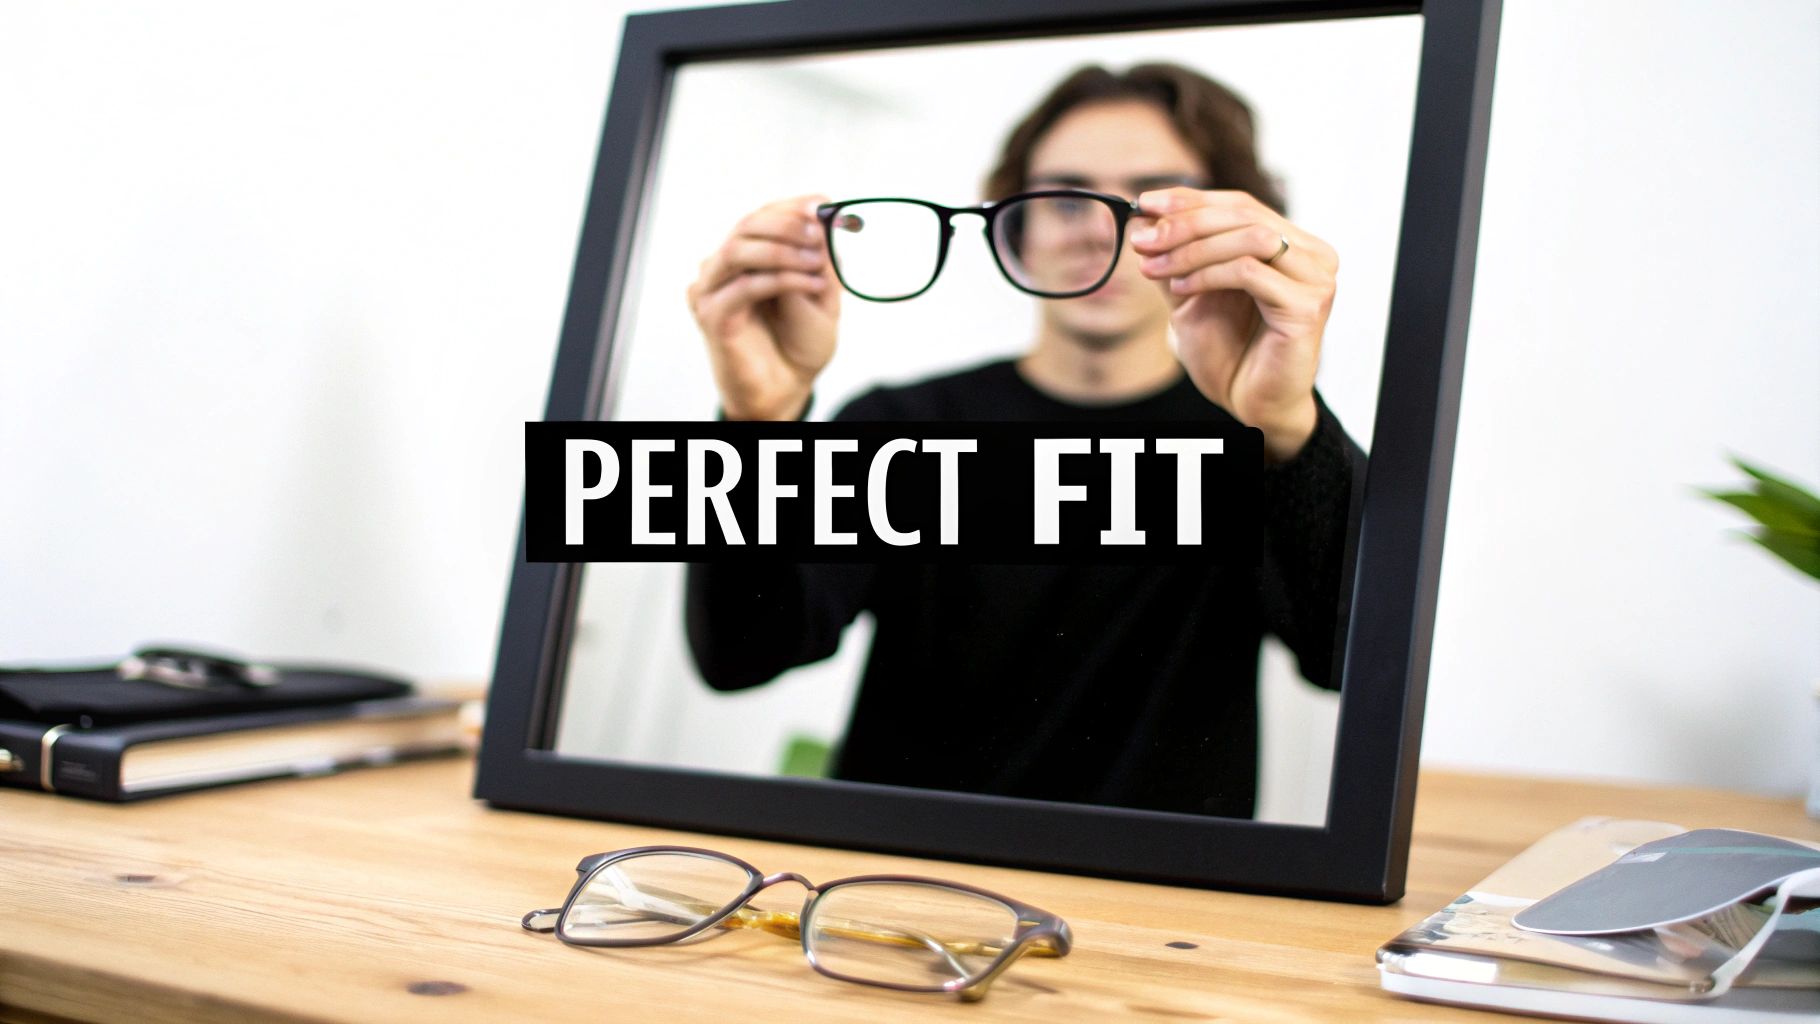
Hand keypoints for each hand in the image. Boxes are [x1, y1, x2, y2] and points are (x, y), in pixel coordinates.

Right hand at [686, 194, 839, 420]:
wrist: (786, 388)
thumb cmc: (799, 341)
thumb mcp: (821, 291)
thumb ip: (820, 257)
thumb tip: (826, 216)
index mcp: (746, 256)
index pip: (761, 215)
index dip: (792, 206)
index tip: (824, 204)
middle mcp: (723, 267)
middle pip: (746, 225)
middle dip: (787, 223)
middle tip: (820, 231)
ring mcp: (712, 290)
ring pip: (738, 250)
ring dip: (783, 250)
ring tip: (818, 262)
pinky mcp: (711, 315)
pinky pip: (743, 287)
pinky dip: (781, 280)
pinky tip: (811, 286)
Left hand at [1128, 187, 1338, 460]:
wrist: (1252, 405)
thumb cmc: (1230, 354)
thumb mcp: (1193, 295)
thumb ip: (1177, 256)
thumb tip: (1144, 218)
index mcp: (1293, 244)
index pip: (1240, 204)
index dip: (1191, 199)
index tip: (1144, 203)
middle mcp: (1313, 255)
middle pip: (1244, 214)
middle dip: (1185, 224)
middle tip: (1142, 239)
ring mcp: (1316, 278)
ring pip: (1248, 238)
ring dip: (1192, 249)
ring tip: (1153, 267)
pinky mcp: (1308, 306)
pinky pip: (1250, 273)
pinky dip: (1208, 274)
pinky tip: (1180, 289)